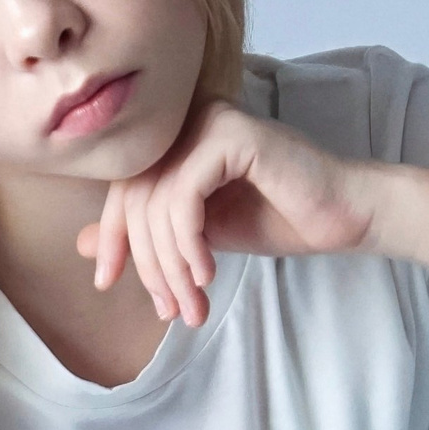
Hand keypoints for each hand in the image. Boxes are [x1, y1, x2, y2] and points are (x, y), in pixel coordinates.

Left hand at [75, 97, 382, 326]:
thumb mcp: (200, 235)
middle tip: (169, 310)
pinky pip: (184, 195)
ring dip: (171, 265)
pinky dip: (190, 243)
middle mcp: (187, 119)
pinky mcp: (232, 134)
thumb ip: (150, 234)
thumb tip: (82, 246)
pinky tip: (209, 273)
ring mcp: (210, 120)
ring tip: (192, 304)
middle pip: (135, 197)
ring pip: (157, 202)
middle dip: (147, 264)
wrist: (345, 215)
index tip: (106, 283)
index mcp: (176, 137)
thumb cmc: (280, 219)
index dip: (110, 237)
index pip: (122, 187)